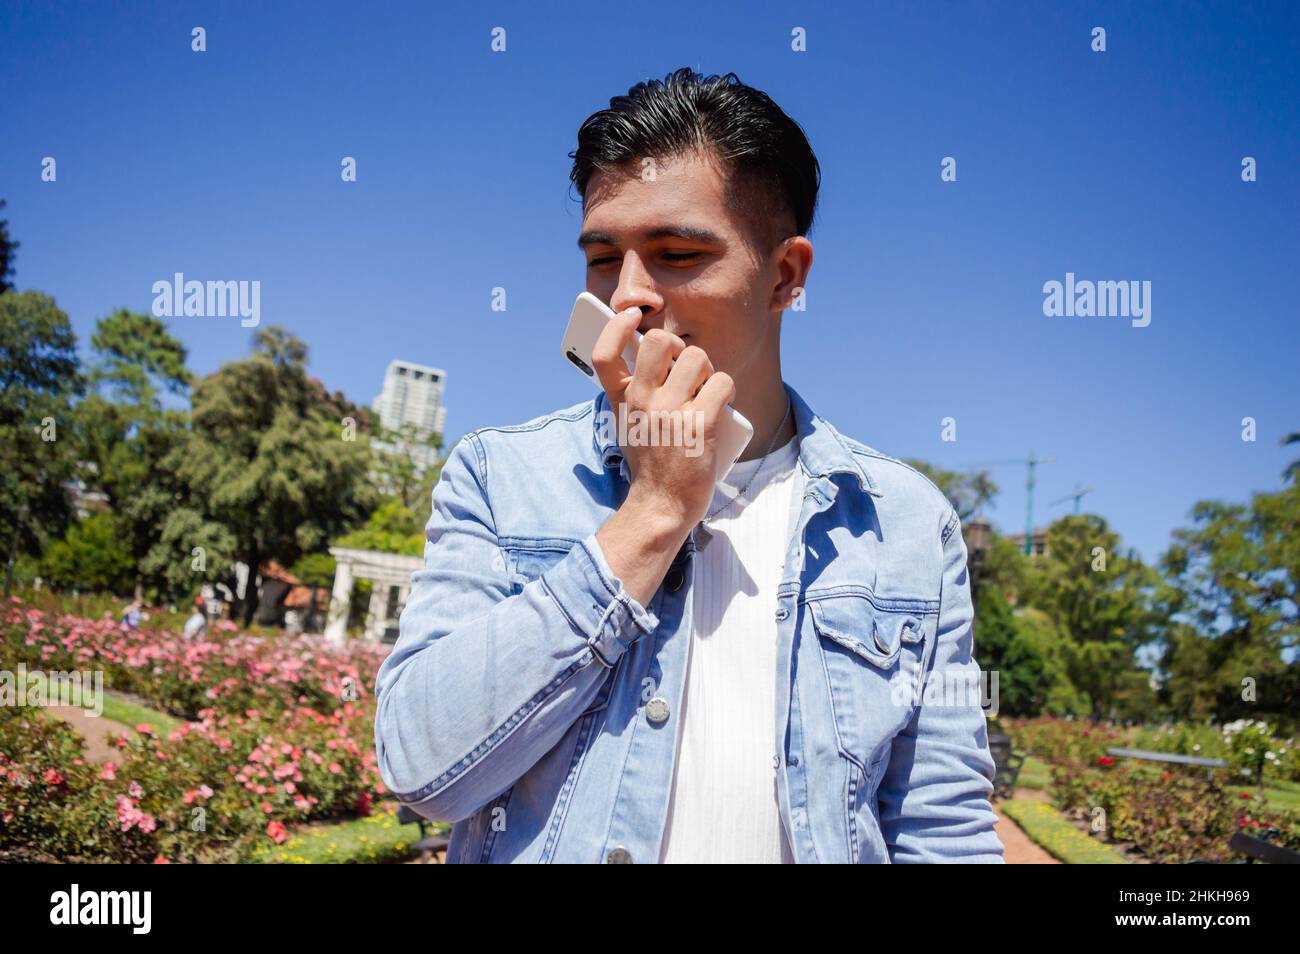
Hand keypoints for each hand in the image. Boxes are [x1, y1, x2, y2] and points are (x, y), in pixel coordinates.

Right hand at [590, 306, 734, 529]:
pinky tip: (722, 403)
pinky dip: (726, 389)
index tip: (632, 317)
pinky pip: (721, 382)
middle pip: (659, 341)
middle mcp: (642, 401)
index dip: (616, 326)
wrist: (661, 504)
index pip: (604, 353)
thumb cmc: (651, 463)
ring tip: (706, 392)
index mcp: (621, 401)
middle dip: (680, 348)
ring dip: (707, 370)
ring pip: (697, 357)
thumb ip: (633, 395)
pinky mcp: (699, 423)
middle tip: (688, 370)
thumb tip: (651, 359)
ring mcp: (670, 411)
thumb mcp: (628, 426)